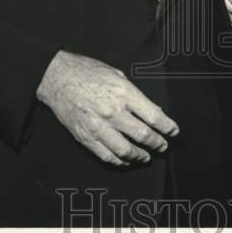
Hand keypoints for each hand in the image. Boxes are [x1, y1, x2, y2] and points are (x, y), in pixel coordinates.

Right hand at [36, 50, 178, 164]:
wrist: (58, 78)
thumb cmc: (88, 72)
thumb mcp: (117, 75)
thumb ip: (135, 94)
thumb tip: (152, 111)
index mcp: (123, 93)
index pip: (153, 116)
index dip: (167, 127)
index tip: (173, 131)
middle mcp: (113, 111)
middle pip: (143, 135)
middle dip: (157, 143)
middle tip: (163, 146)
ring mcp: (98, 126)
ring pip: (125, 150)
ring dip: (139, 156)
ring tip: (146, 156)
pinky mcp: (85, 137)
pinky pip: (106, 155)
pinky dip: (119, 160)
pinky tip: (125, 159)